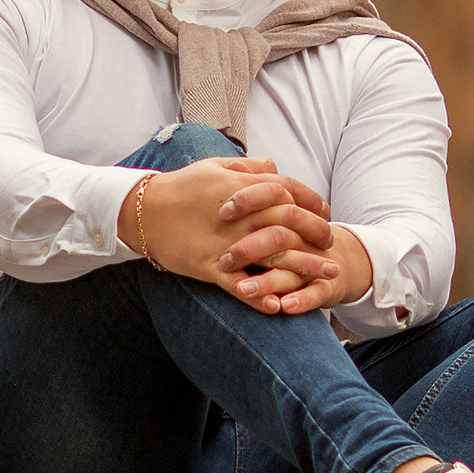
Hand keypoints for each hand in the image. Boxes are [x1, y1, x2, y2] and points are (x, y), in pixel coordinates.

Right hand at [123, 158, 371, 312]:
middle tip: (331, 244)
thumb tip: (275, 168)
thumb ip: (248, 167)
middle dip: (317, 233)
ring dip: (304, 267)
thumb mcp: (213, 166)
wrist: (142, 211)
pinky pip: (238, 284)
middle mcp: (240, 215)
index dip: (312, 201)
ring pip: (274, 256)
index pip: (288, 190)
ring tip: (328, 277)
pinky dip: (258, 295)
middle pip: (291, 222)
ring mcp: (226, 243)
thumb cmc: (179, 187)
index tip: (325, 212)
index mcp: (242, 188)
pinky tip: (278, 306)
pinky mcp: (210, 266)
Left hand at [213, 172, 374, 313]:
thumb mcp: (279, 211)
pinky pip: (314, 295)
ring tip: (245, 289)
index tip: (223, 210)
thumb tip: (237, 167)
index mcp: (291, 214)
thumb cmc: (295, 236)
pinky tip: (280, 307)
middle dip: (251, 248)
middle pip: (280, 235)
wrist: (340, 263)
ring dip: (268, 281)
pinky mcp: (322, 287)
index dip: (249, 201)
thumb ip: (259, 188)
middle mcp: (303, 237)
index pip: (274, 198)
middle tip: (225, 259)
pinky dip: (300, 301)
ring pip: (293, 269)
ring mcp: (314, 263)